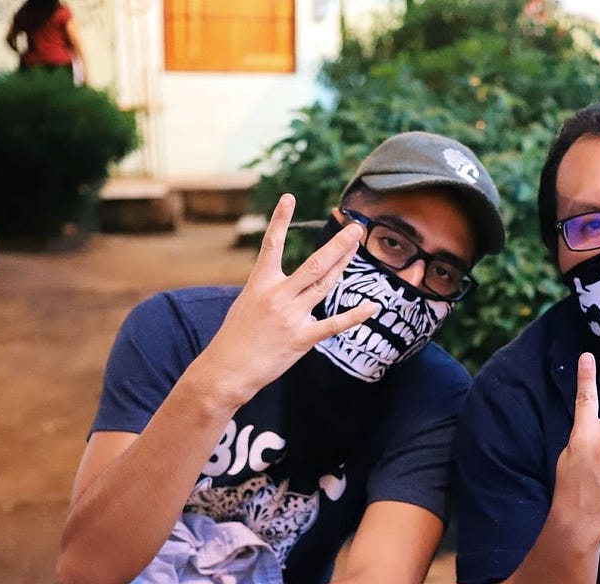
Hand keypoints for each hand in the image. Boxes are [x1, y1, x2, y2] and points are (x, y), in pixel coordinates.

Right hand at [193, 195, 376, 404]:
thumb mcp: (246, 304)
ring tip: (358, 247)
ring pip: (325, 285)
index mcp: (260, 283)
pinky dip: (355, 315)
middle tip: (355, 227)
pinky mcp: (302, 338)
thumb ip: (268, 289)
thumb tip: (286, 283)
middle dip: (337, 244)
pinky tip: (372, 306)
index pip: (272, 244)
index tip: (289, 196)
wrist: (227, 370)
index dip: (280, 219)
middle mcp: (278, 295)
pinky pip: (334, 324)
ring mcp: (291, 316)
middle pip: (314, 263)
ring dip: (344, 265)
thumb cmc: (235, 338)